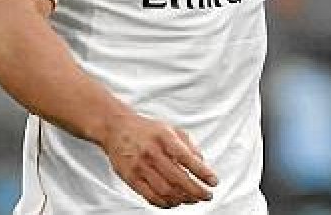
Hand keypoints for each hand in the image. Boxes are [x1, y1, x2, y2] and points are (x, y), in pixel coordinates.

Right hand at [99, 112, 217, 207]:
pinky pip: (149, 195)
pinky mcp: (130, 178)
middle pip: (177, 178)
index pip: (187, 158)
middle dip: (196, 190)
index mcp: (165, 138)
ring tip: (193, 199)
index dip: (202, 172)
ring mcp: (140, 166)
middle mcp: (152, 152)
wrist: (117, 129)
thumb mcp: (172, 129)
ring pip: (164, 190)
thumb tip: (202, 163)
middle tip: (207, 195)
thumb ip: (189, 145)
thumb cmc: (147, 130)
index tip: (214, 181)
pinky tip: (174, 202)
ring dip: (182, 198)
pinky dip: (164, 202)